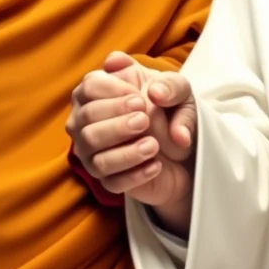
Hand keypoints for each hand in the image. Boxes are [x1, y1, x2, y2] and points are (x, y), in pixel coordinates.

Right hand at [66, 52, 195, 220]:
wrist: (182, 145)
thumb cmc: (169, 107)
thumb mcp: (178, 90)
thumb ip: (170, 85)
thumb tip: (156, 93)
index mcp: (97, 91)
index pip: (90, 86)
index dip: (113, 91)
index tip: (140, 99)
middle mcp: (86, 122)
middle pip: (86, 120)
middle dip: (117, 122)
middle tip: (144, 120)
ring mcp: (92, 153)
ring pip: (96, 156)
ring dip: (126, 152)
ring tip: (153, 145)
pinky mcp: (107, 180)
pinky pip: (113, 182)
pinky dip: (135, 175)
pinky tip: (156, 165)